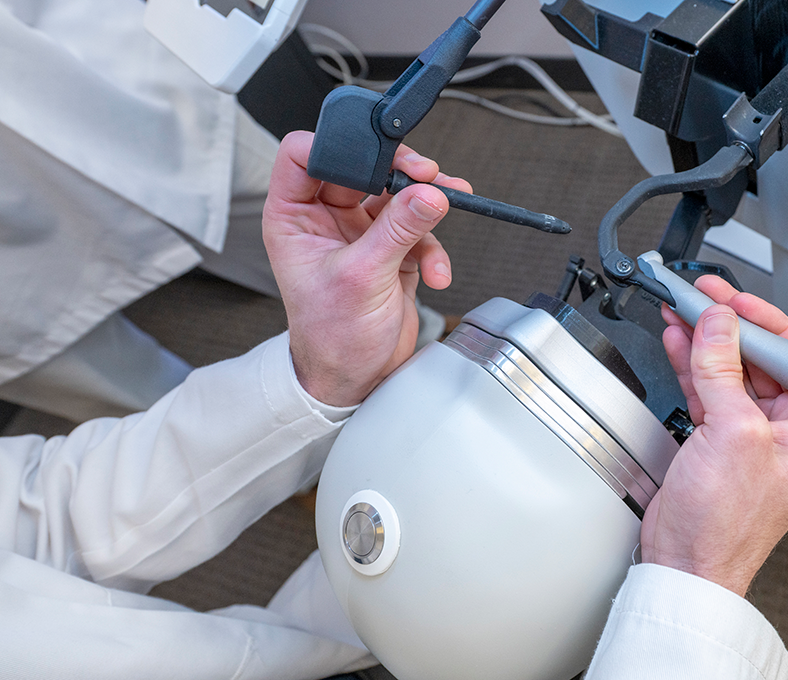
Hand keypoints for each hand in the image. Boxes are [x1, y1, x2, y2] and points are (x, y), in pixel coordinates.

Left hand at [262, 132, 470, 406]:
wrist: (356, 379)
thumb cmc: (331, 339)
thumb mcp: (363, 278)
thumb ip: (398, 229)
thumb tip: (428, 193)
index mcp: (294, 218)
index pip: (303, 155)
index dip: (336, 145)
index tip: (374, 153)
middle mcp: (324, 219)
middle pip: (362, 166)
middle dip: (399, 171)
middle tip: (427, 176)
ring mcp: (360, 232)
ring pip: (396, 194)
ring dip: (426, 206)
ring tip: (444, 209)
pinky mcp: (391, 249)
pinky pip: (418, 226)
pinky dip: (433, 246)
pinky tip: (436, 272)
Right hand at [641, 275, 787, 595]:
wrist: (686, 563)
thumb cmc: (725, 526)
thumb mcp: (732, 433)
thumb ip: (722, 370)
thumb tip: (717, 325)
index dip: (763, 322)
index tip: (733, 299)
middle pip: (761, 358)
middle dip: (728, 326)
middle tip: (702, 297)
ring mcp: (752, 433)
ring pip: (730, 370)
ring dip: (705, 341)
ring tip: (682, 310)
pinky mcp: (719, 438)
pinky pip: (709, 387)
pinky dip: (692, 363)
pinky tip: (679, 340)